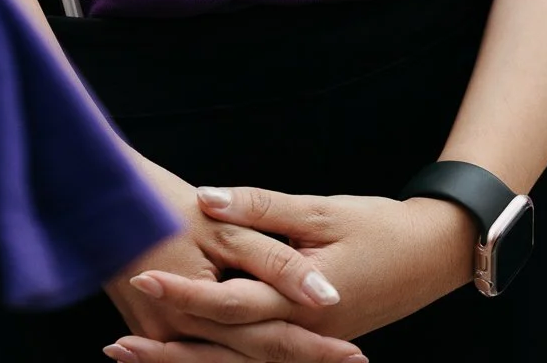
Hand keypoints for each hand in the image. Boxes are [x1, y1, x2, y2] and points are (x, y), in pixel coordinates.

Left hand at [110, 184, 476, 354]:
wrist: (432, 256)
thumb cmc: (378, 226)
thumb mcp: (320, 209)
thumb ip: (261, 208)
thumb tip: (206, 199)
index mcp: (300, 302)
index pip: (229, 304)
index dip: (183, 295)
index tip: (141, 281)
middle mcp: (297, 334)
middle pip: (223, 351)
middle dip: (167, 352)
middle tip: (115, 348)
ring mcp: (302, 345)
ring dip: (183, 362)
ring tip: (130, 355)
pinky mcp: (305, 342)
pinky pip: (253, 360)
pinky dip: (216, 360)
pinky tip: (184, 354)